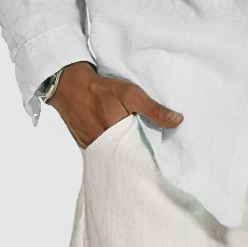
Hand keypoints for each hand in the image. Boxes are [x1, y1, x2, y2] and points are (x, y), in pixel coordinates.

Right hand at [47, 62, 183, 148]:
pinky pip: (102, 152)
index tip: (160, 160)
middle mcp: (102, 149)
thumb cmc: (101, 89)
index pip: (138, 156)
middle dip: (136, 157)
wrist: (69, 86)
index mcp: (116, 138)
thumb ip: (154, 109)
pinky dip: (110, 149)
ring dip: (122, 153)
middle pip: (125, 158)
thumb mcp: (131, 94)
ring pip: (113, 156)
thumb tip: (178, 120)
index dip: (149, 156)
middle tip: (149, 155)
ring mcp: (91, 148)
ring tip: (135, 149)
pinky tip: (117, 142)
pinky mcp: (85, 145)